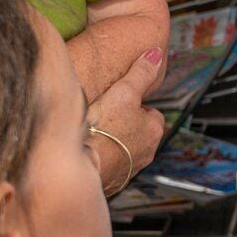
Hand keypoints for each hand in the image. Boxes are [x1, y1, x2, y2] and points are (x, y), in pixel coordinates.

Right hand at [87, 49, 166, 193]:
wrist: (80, 164)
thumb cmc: (103, 128)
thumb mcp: (124, 91)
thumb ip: (141, 73)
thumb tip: (156, 55)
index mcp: (154, 131)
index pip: (152, 114)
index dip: (137, 107)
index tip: (122, 103)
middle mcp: (147, 153)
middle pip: (139, 133)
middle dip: (127, 126)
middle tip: (107, 117)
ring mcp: (130, 169)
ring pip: (125, 150)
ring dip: (115, 143)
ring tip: (96, 133)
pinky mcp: (113, 182)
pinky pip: (111, 166)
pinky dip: (104, 159)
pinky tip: (90, 151)